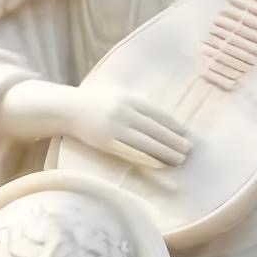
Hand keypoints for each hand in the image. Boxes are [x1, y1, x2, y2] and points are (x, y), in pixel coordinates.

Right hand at [63, 84, 190, 170]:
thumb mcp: (115, 92)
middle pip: (155, 128)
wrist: (67, 109)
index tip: (186, 132)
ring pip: (146, 142)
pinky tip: (159, 163)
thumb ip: (134, 97)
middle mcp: (124, 112)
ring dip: (165, 151)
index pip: (158, 113)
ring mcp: (115, 128)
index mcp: (129, 99)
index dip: (174, 124)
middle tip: (189, 149)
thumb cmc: (92, 101)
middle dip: (174, 140)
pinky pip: (131, 152)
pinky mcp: (106, 142)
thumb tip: (151, 99)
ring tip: (179, 159)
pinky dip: (147, 158)